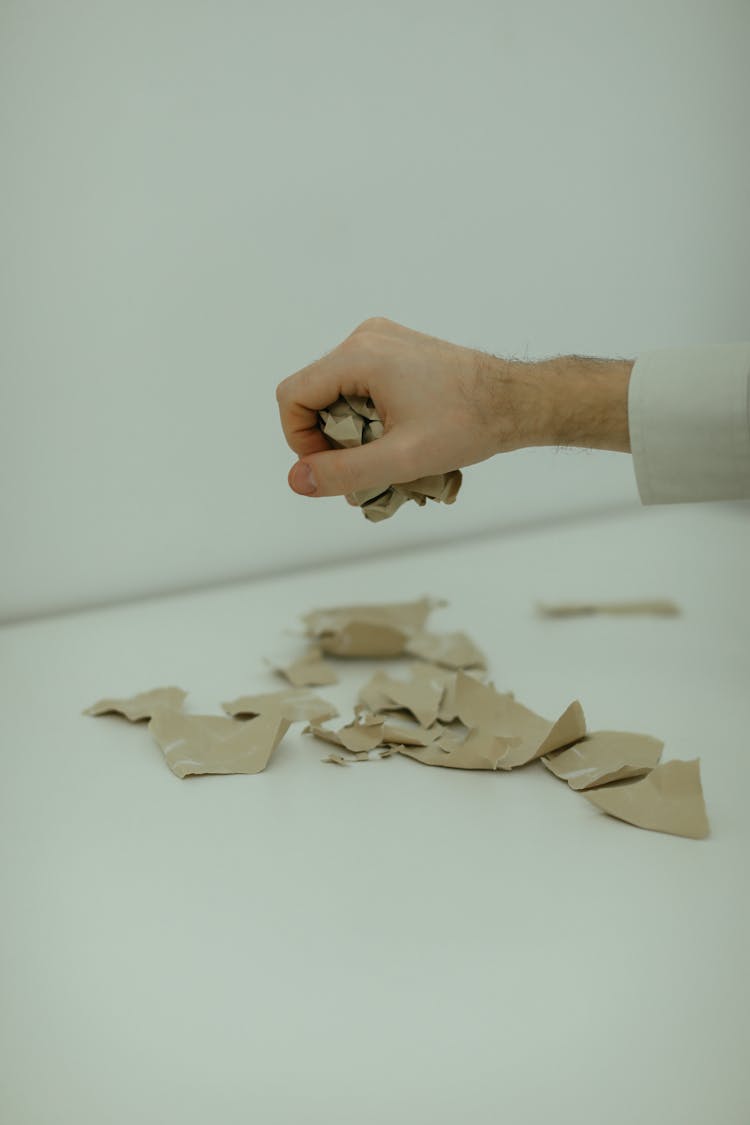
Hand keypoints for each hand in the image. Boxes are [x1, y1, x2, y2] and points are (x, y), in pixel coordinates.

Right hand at [276, 317, 524, 497]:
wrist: (516, 401)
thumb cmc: (467, 425)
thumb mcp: (401, 458)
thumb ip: (344, 471)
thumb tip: (297, 480)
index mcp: (359, 355)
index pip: (293, 397)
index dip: (300, 440)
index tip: (333, 468)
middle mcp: (364, 338)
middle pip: (314, 396)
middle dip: (330, 440)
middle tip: (366, 469)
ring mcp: (381, 340)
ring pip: (337, 394)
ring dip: (351, 432)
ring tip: (387, 456)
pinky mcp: (396, 350)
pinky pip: (359, 386)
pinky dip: (368, 417)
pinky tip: (398, 437)